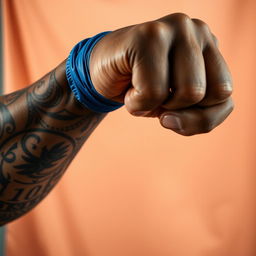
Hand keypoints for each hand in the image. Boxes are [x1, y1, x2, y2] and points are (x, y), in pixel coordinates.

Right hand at [89, 13, 232, 135]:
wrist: (102, 74)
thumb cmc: (142, 89)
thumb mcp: (178, 110)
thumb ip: (199, 120)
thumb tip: (174, 119)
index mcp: (209, 47)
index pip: (224, 96)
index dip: (197, 114)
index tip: (172, 106)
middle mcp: (197, 31)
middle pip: (208, 95)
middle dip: (176, 109)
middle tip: (156, 94)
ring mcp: (174, 28)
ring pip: (188, 93)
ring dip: (156, 106)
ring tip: (141, 89)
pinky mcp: (147, 36)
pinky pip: (153, 92)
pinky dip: (136, 105)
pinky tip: (127, 87)